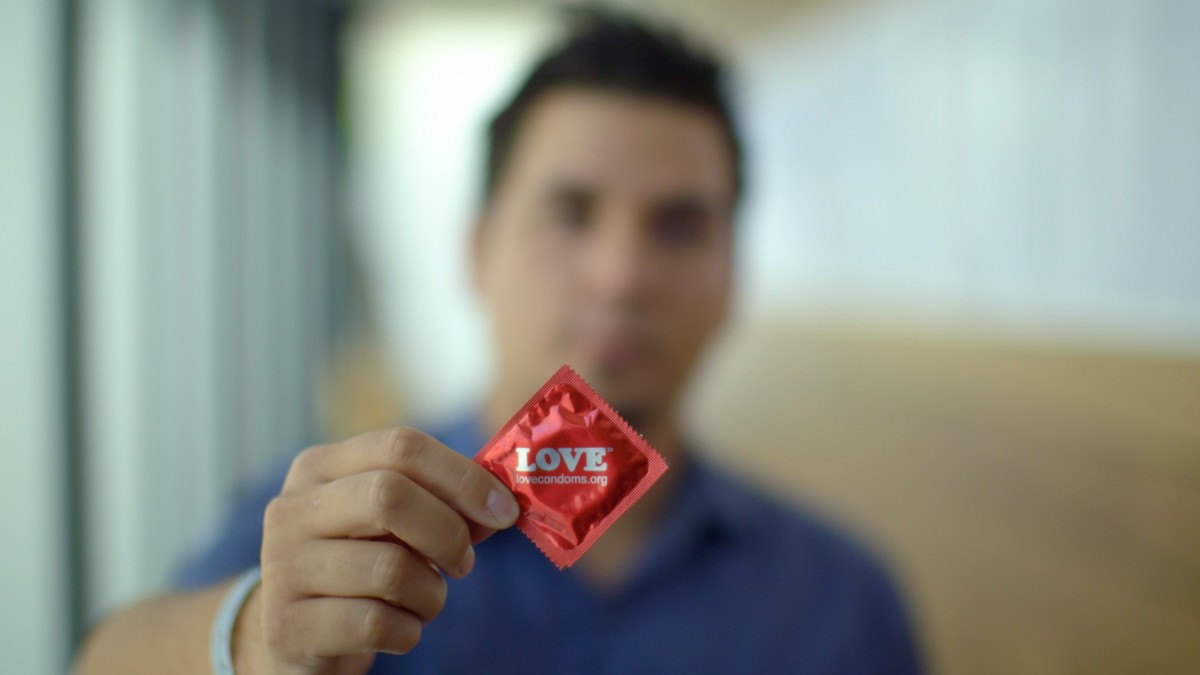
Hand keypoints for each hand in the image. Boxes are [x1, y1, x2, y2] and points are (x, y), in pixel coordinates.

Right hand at [239, 427, 519, 674]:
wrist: (296, 635)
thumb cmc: (359, 565)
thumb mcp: (390, 523)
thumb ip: (439, 503)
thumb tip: (499, 507)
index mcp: (319, 467)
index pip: (400, 447)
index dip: (463, 477)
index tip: (504, 510)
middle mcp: (291, 509)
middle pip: (389, 496)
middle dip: (447, 532)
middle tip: (463, 562)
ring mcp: (282, 567)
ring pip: (389, 568)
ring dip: (431, 593)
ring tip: (426, 601)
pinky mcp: (287, 627)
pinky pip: (375, 623)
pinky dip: (408, 631)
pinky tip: (401, 629)